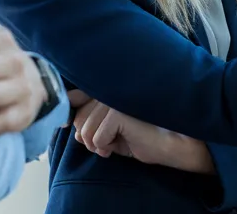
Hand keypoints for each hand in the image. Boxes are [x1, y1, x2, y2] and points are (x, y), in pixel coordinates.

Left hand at [67, 91, 213, 173]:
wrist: (170, 144)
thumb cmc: (140, 138)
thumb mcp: (109, 130)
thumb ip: (90, 121)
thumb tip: (66, 120)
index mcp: (107, 90)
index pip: (75, 97)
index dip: (69, 114)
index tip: (67, 124)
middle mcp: (109, 90)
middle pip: (78, 120)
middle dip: (89, 139)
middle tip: (108, 144)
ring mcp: (113, 98)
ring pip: (85, 131)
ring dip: (98, 145)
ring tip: (116, 144)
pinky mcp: (118, 112)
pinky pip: (97, 138)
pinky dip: (107, 147)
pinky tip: (123, 142)